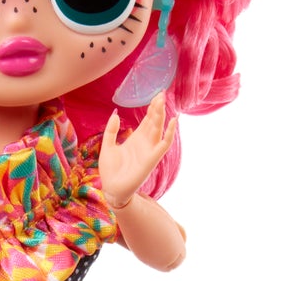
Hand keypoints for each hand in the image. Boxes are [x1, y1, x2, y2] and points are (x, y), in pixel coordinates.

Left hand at [99, 90, 177, 208]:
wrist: (111, 188)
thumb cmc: (110, 170)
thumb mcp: (108, 146)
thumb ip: (111, 130)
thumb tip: (116, 113)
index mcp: (136, 139)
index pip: (147, 119)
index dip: (152, 107)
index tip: (156, 94)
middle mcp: (145, 143)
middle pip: (155, 121)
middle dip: (158, 107)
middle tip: (161, 92)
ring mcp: (149, 150)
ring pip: (159, 129)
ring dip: (161, 115)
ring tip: (162, 101)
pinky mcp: (152, 158)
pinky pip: (164, 144)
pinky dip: (170, 133)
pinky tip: (173, 121)